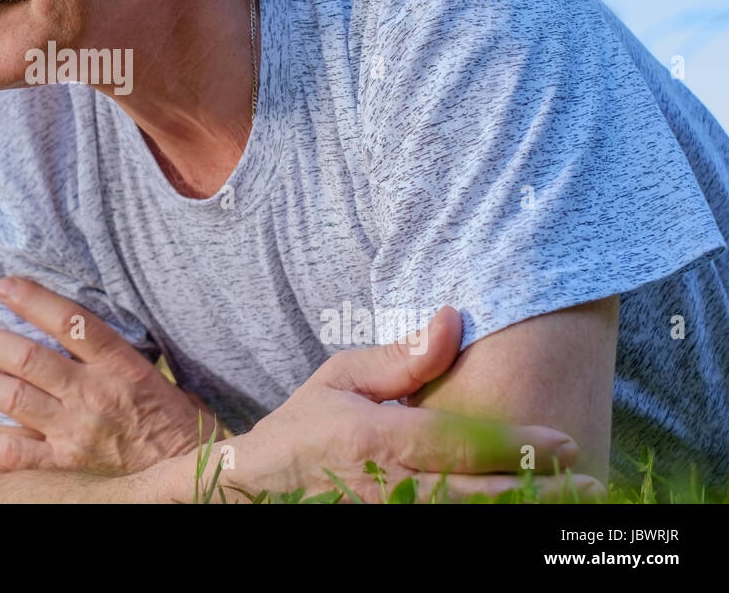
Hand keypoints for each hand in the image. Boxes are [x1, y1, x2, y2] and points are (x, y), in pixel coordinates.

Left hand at [0, 276, 223, 475]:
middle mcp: (94, 393)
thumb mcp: (159, 375)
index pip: (71, 322)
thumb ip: (121, 356)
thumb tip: (88, 329)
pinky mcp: (68, 462)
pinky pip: (18, 453)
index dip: (33, 300)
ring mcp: (78, 429)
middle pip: (31, 359)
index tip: (5, 286)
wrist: (189, 474)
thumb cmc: (179, 422)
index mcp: (121, 365)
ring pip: (17, 398)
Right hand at [229, 307, 605, 501]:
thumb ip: (402, 356)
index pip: (460, 444)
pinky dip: (486, 517)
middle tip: (589, 484)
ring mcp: (392, 515)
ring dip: (519, 509)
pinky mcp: (392, 528)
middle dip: (539, 490)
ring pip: (468, 516)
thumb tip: (453, 318)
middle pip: (479, 494)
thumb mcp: (341, 378)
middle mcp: (389, 485)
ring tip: (568, 502)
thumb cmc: (304, 426)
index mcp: (377, 438)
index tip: (565, 443)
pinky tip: (517, 508)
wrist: (258, 486)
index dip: (518, 447)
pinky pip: (447, 524)